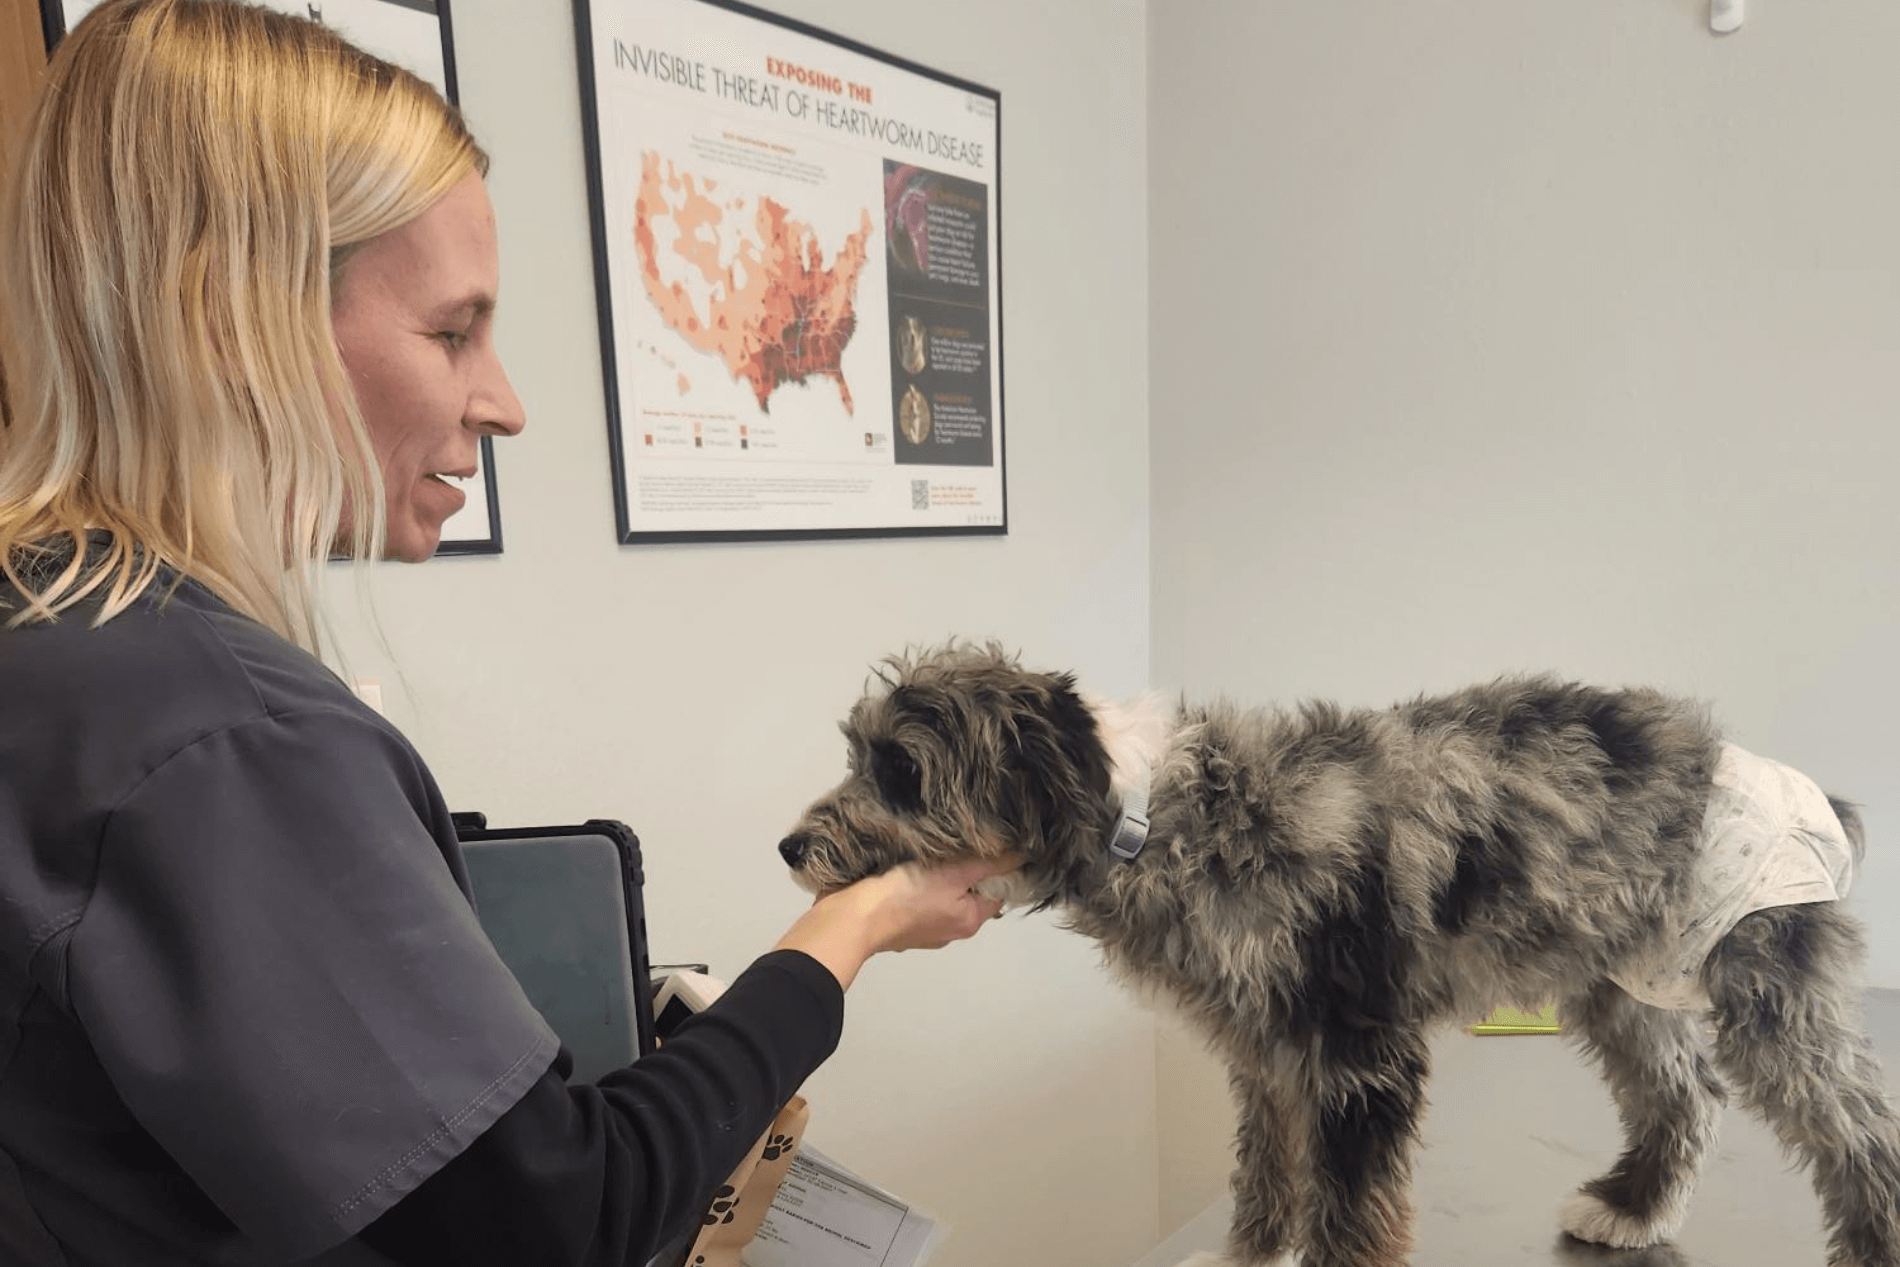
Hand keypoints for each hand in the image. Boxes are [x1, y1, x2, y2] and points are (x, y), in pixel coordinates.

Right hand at [773, 855, 1019, 989]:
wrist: (851, 918)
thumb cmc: (908, 895)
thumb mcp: (955, 873)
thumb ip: (989, 863)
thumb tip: (1024, 854)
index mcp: (968, 922)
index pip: (997, 891)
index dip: (997, 866)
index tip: (989, 841)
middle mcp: (949, 930)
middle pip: (968, 891)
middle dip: (965, 867)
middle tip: (957, 837)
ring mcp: (920, 929)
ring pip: (940, 893)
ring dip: (937, 873)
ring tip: (931, 845)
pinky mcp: (896, 922)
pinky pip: (914, 897)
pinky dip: (914, 881)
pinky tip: (906, 862)